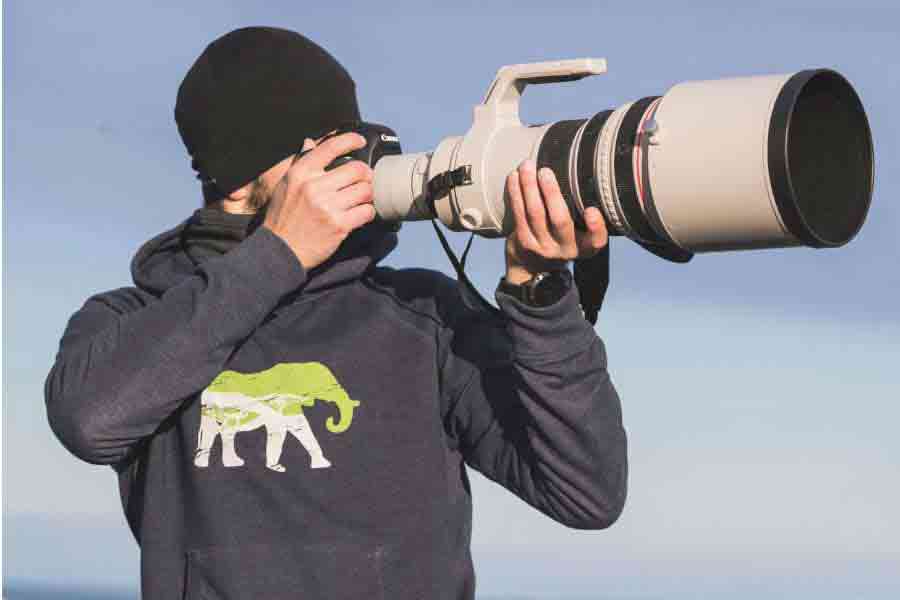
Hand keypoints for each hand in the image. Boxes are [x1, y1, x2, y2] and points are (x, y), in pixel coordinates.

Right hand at [263, 132, 375, 269]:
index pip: (331, 147)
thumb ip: (300, 162)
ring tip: (360, 199)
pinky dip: (367, 212)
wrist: (280, 250)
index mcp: (301, 173)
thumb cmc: (282, 216)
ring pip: (365, 191)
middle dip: (365, 175)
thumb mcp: (285, 185)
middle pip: (357, 169)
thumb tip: (310, 142)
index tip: (359, 141)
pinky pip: (366, 212)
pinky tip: (359, 214)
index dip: (350, 140)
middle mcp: (314, 187)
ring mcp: (327, 207)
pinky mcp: (339, 226)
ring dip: (367, 195)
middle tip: (363, 181)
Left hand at [504, 159, 607, 284]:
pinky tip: (514, 178)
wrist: (532, 266)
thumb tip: (581, 173)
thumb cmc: (561, 239)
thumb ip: (583, 215)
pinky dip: (516, 193)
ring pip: (535, 213)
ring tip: (526, 167)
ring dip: (529, 187)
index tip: (591, 210)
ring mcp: (542, 247)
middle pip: (560, 220)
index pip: (596, 241)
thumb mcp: (579, 235)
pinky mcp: (523, 241)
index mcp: (585, 247)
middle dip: (551, 193)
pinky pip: (519, 214)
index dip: (596, 227)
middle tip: (544, 171)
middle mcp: (565, 249)